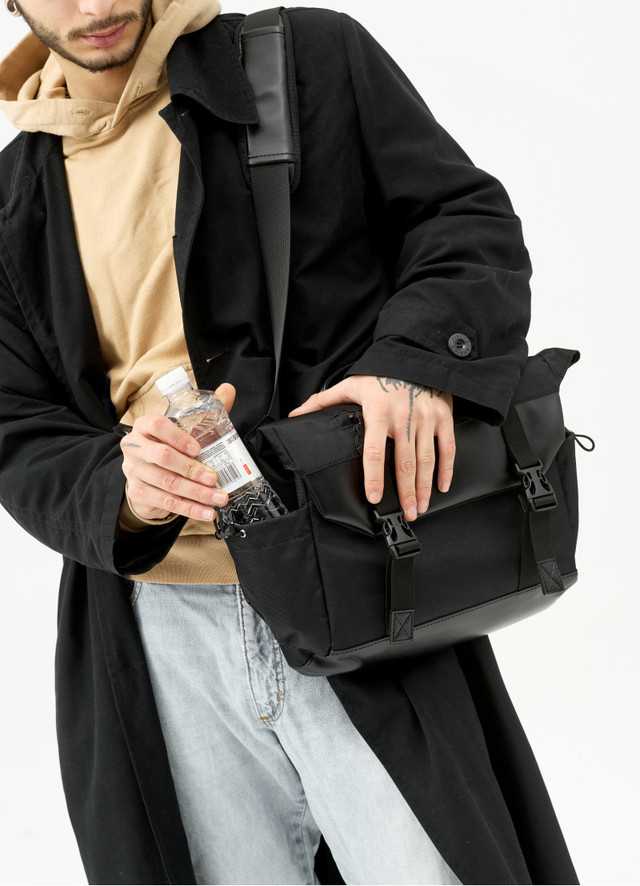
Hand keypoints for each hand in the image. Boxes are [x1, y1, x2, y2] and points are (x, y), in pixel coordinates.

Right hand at [120, 383, 235, 522]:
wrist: (146, 476)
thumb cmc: (169, 447)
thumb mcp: (185, 428)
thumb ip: (207, 411)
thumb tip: (229, 389)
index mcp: (145, 426)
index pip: (157, 425)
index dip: (177, 436)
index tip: (198, 448)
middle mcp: (135, 447)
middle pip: (163, 458)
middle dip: (192, 469)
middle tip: (214, 478)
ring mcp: (134, 472)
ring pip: (167, 483)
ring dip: (196, 493)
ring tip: (218, 498)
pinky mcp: (138, 493)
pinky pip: (166, 503)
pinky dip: (190, 509)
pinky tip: (207, 512)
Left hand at [289, 375, 454, 519]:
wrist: (415, 355)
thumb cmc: (381, 373)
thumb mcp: (350, 384)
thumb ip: (323, 402)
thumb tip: (297, 415)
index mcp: (378, 412)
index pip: (374, 451)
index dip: (374, 477)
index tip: (375, 497)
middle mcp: (404, 418)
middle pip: (405, 463)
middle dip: (406, 492)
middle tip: (406, 513)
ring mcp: (426, 418)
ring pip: (426, 460)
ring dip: (424, 487)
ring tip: (420, 507)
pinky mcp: (443, 416)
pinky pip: (447, 448)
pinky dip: (447, 469)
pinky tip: (442, 486)